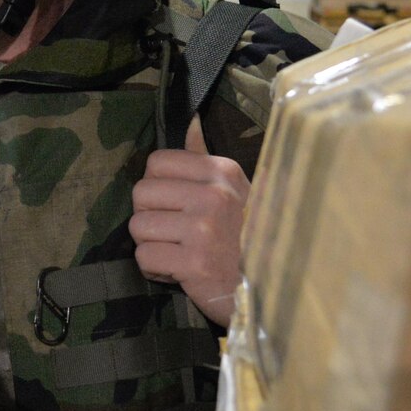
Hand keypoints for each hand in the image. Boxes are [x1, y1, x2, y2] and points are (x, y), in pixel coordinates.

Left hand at [128, 117, 248, 326]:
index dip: (156, 186)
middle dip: (148, 216)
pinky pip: (145, 257)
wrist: (272, 287)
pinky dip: (155, 269)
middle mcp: (214, 195)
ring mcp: (204, 229)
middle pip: (141, 193)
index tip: (172, 205)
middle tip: (172, 232)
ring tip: (176, 251)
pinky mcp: (195, 263)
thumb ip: (205, 159)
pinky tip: (178, 270)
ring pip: (138, 227)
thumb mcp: (236, 190)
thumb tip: (190, 123)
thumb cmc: (247, 237)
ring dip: (151, 244)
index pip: (157, 162)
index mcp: (222, 172)